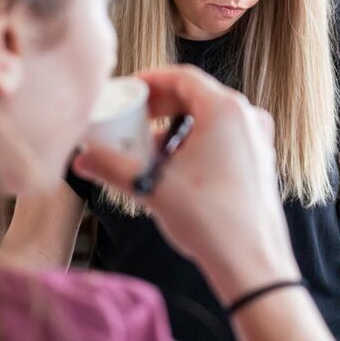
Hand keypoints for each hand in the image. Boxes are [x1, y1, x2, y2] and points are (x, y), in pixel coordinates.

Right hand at [71, 65, 298, 303]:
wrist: (252, 263)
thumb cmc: (212, 221)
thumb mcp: (152, 188)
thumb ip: (112, 168)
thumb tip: (81, 160)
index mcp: (225, 111)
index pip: (182, 77)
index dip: (150, 80)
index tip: (128, 90)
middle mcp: (247, 117)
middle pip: (196, 95)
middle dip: (160, 105)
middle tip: (132, 117)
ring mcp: (257, 139)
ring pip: (209, 117)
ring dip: (176, 126)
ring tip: (149, 147)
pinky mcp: (258, 160)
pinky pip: (222, 137)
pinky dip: (195, 141)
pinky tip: (173, 167)